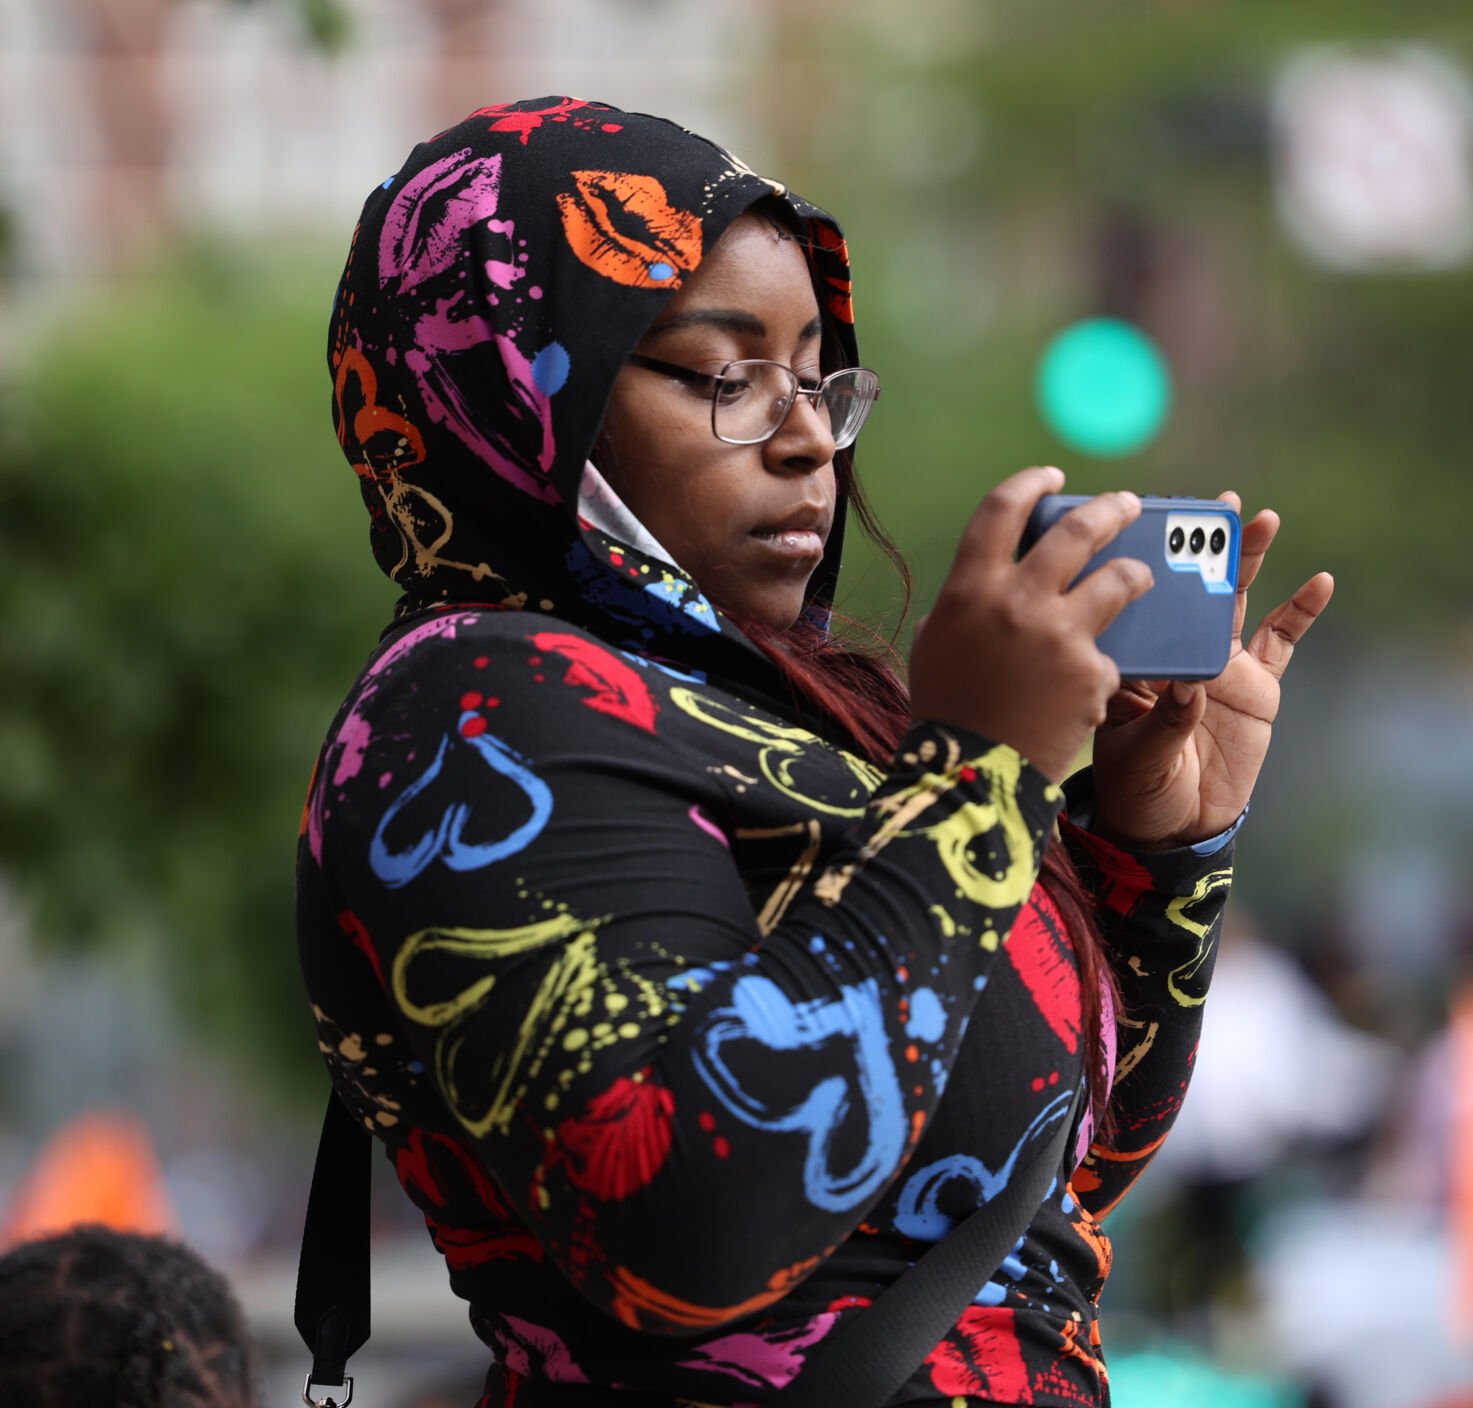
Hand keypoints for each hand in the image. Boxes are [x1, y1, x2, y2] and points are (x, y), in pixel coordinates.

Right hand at [910, 466, 1153, 782]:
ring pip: (1118, 580)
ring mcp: (1060, 634)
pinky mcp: (1092, 671)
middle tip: (1127, 506)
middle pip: (1077, 531)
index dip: (1030, 485)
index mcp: (970, 588)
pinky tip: (1088, 687)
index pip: (1001, 509)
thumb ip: (962, 610)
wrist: (971, 775)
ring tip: (1143, 576)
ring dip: (1136, 573)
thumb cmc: (945, 712)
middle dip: (1110, 510)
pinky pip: (1107, 657)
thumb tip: (981, 593)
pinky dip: (1099, 668)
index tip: (1052, 479)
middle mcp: (1017, 600)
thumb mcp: (935, 647)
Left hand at [1090, 493, 1333, 847]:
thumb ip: (1165, 721)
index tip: (1151, 526)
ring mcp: (1219, 662)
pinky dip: (1300, 611)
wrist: (1175, 823)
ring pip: (1234, 601)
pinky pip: (1282, 641)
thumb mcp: (1136, 755)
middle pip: (1189, 588)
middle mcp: (1175, 650)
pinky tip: (1319, 583)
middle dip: (1202, 544)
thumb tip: (1191, 688)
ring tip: (1262, 521)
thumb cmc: (1136, 785)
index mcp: (1135, 659)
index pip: (1139, 603)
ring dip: (1247, 561)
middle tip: (1218, 506)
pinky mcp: (1257, 684)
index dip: (1146, 563)